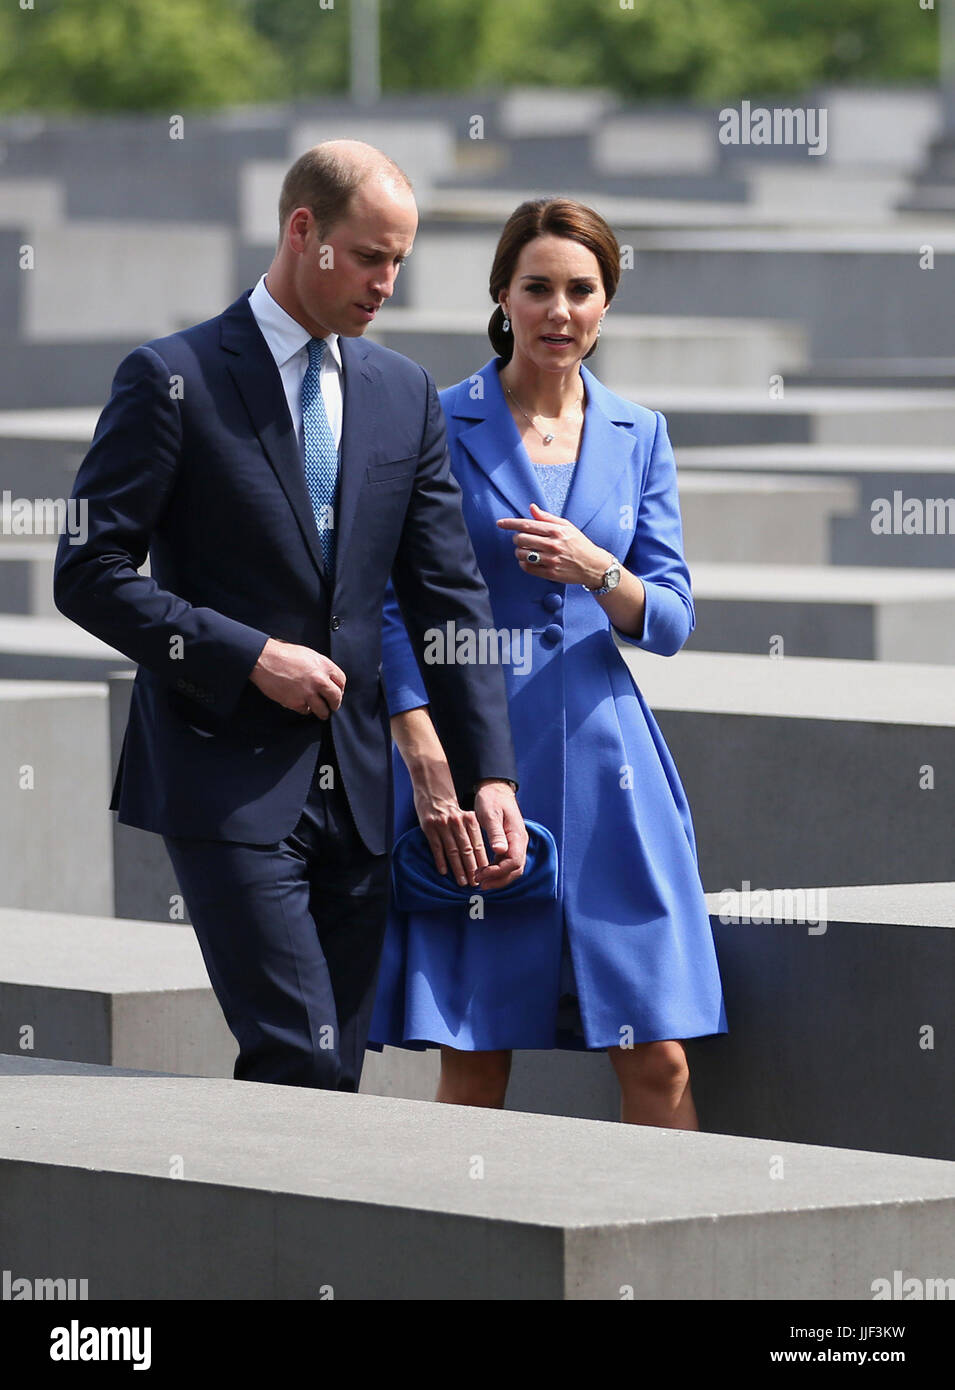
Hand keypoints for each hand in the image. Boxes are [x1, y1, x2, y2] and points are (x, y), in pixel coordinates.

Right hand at [249, 637, 345, 717]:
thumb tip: (327, 679)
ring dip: (323, 712)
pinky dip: (305, 709)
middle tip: (333, 707)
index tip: (337, 693)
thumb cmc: (283, 654)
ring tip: (321, 713)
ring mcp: (308, 692)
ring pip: (323, 710)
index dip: (340, 689)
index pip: (341, 681)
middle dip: (335, 704)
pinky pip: (306, 711)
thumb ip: (320, 667)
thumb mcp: (308, 655)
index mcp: (323, 665)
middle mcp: (319, 680)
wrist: (264, 659)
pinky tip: (302, 704)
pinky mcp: (296, 702)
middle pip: (336, 698)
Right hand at [410, 760, 488, 887]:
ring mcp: (443, 825)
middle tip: (476, 883)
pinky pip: (436, 847)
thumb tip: (477, 844)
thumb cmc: (450, 792)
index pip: (479, 844)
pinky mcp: (429, 826)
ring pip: (453, 852)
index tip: (487, 873)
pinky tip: (444, 871)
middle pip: (467, 851)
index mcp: (470, 817)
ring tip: (462, 882)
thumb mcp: (465, 806)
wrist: (431, 777)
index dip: (482, 861)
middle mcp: (458, 822)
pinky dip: (441, 861)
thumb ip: (471, 823)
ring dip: (458, 869)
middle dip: (472, 869)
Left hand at [472, 780, 527, 889]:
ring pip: (512, 869)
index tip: (482, 875)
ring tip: (479, 880)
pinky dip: (496, 870)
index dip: (498, 872)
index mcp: (517, 836)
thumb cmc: (491, 799)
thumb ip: (496, 833)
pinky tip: (483, 872)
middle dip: (498, 879)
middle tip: (480, 884)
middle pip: (515, 870)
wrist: (494, 789)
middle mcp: (520, 842)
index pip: (513, 862)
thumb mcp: (490, 814)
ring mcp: (515, 844)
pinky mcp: (509, 845)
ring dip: (497, 877)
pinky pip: (506, 863)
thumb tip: (500, 851)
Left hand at [497, 503, 611, 586]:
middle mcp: (553, 545)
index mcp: (556, 531)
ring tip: (525, 551)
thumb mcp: (567, 526)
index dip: (510, 523)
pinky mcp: (551, 573)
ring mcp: (551, 560)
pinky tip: (529, 560)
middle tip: (520, 540)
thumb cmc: (579, 543)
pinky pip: (528, 568)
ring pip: (522, 554)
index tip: (500, 523)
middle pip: (521, 539)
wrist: (593, 565)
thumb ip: (547, 518)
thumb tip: (532, 508)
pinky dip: (524, 564)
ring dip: (519, 552)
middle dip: (516, 539)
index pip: (527, 525)